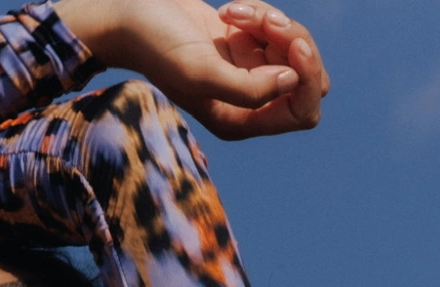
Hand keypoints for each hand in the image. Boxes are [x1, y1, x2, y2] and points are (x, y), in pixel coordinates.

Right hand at [55, 0, 329, 140]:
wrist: (130, 14)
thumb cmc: (156, 46)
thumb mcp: (199, 71)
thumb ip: (248, 89)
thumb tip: (291, 81)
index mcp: (239, 122)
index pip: (303, 112)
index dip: (309, 78)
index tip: (293, 45)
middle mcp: (248, 103)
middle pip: (308, 80)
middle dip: (295, 45)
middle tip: (269, 23)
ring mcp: (248, 72)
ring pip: (294, 49)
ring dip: (273, 22)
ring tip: (234, 14)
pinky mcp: (245, 44)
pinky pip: (276, 28)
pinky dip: (259, 13)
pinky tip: (229, 12)